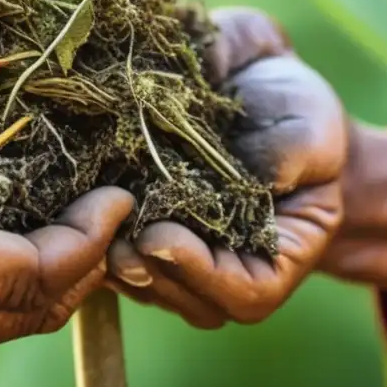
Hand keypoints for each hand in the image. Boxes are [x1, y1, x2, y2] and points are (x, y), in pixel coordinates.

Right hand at [0, 30, 132, 386]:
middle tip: (109, 204)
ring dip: (61, 278)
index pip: (20, 271)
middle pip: (34, 306)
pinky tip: (25, 251)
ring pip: (17, 327)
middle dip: (88, 258)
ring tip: (81, 223)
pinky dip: (18, 297)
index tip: (113, 197)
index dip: (83, 240)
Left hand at [105, 8, 346, 327]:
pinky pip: (122, 251)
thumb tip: (260, 180)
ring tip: (91, 227)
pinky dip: (98, 239)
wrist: (253, 86)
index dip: (204, 277)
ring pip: (148, 283)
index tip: (162, 237)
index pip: (249, 294)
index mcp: (280, 254)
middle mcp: (231, 265)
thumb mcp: (309, 129)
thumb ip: (293, 158)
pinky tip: (77, 211)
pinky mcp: (148, 227)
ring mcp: (187, 251)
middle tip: (116, 242)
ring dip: (117, 263)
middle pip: (190, 300)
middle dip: (152, 274)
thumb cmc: (294, 112)